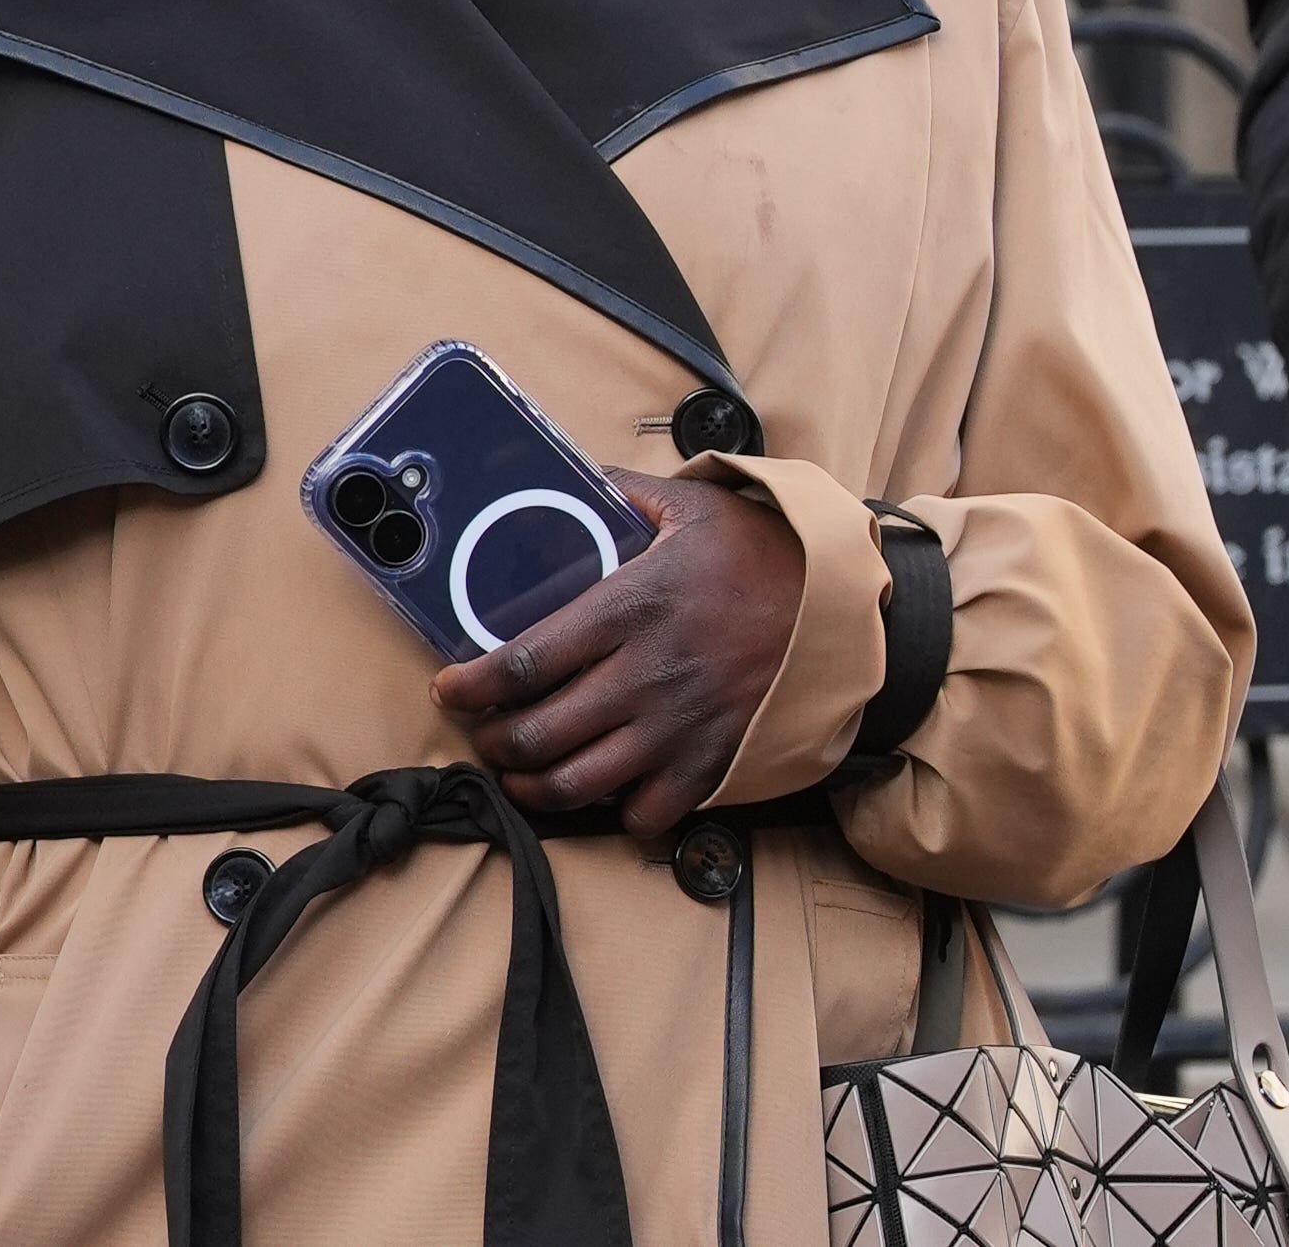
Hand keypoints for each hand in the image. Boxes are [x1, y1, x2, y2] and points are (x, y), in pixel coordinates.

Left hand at [429, 468, 801, 842]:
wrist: (839, 609)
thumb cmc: (763, 554)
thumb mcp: (692, 505)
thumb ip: (623, 492)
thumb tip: (570, 473)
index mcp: (630, 609)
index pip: (524, 662)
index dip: (471, 686)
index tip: (448, 688)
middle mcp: (645, 677)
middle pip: (537, 734)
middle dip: (491, 741)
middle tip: (481, 730)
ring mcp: (677, 728)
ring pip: (577, 785)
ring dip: (532, 786)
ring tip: (517, 771)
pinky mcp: (709, 765)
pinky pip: (643, 815)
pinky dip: (611, 813)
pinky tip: (597, 791)